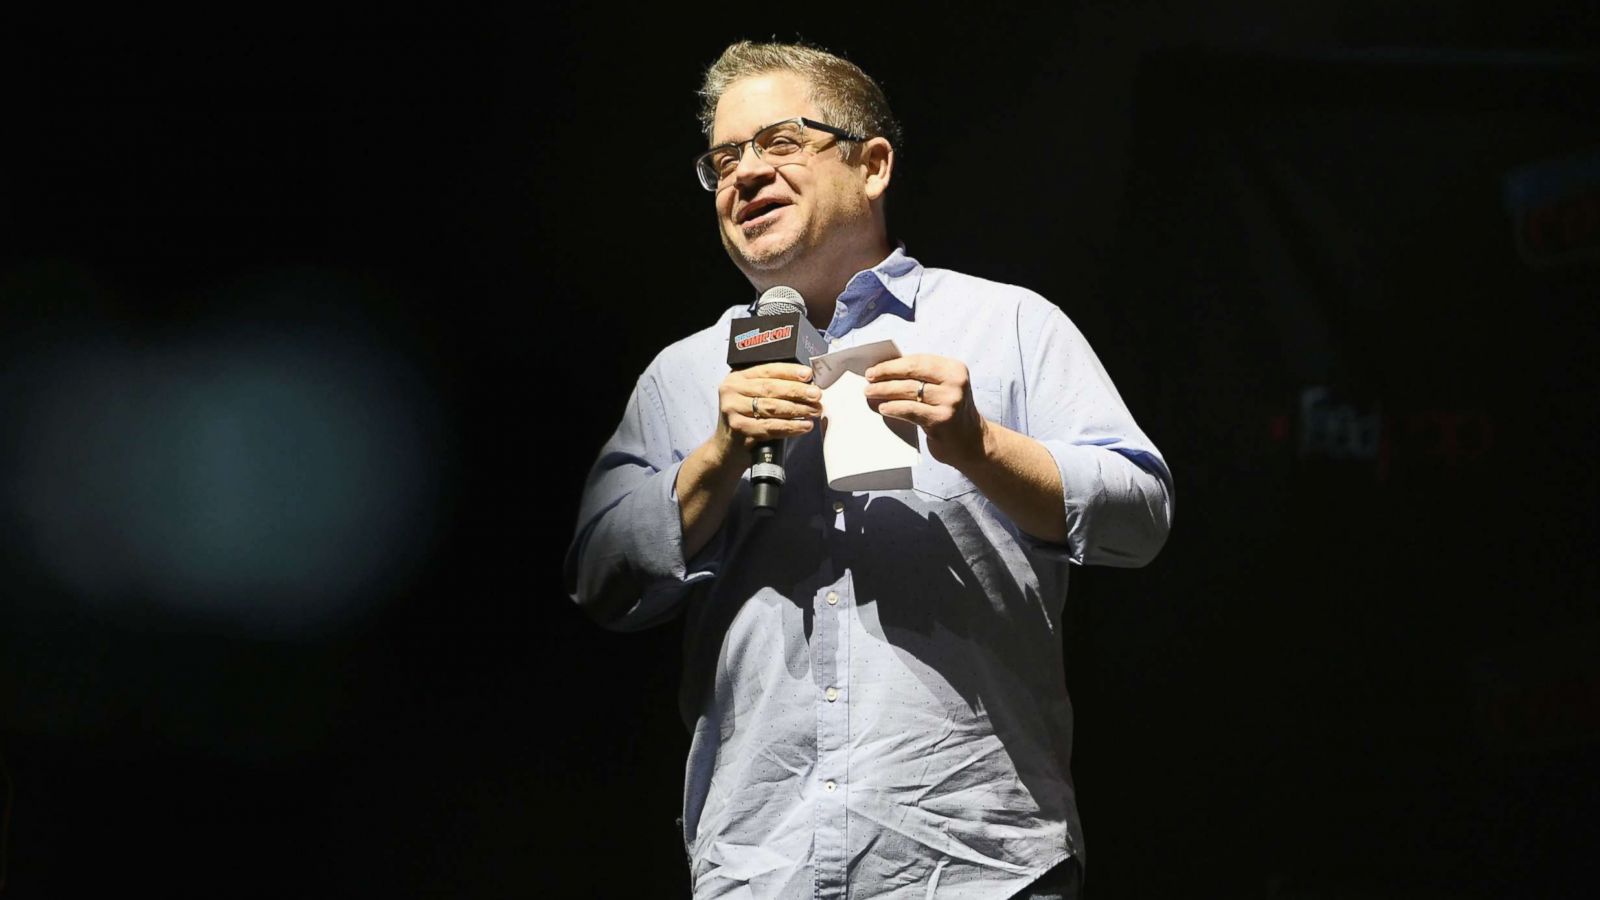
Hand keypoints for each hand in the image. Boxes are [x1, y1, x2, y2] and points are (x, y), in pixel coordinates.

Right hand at [713, 362, 820, 461]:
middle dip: (797, 391)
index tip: (808, 374)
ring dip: (797, 409)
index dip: (790, 371)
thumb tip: (807, 385)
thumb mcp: (752, 397)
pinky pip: (771, 427)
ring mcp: (733, 410)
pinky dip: (791, 427)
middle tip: (816, 395)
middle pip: (771, 388)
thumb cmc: (745, 420)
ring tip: (814, 411)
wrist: (725, 449)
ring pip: (772, 407)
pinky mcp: (739, 429)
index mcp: (737, 377)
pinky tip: (804, 426)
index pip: (767, 370)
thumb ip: (772, 389)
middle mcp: (732, 391)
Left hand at [864, 354, 989, 467]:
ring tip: (870, 393)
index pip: (918, 360)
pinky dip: (894, 408)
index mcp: (955, 369)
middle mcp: (955, 383)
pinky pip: (910, 410)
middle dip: (886, 375)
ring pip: (908, 391)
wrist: (971, 443)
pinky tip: (883, 408)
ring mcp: (950, 402)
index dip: (893, 364)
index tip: (874, 369)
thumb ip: (922, 378)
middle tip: (868, 380)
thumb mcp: (944, 389)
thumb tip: (885, 370)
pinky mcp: (942, 420)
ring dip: (885, 391)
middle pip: (912, 373)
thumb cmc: (949, 412)